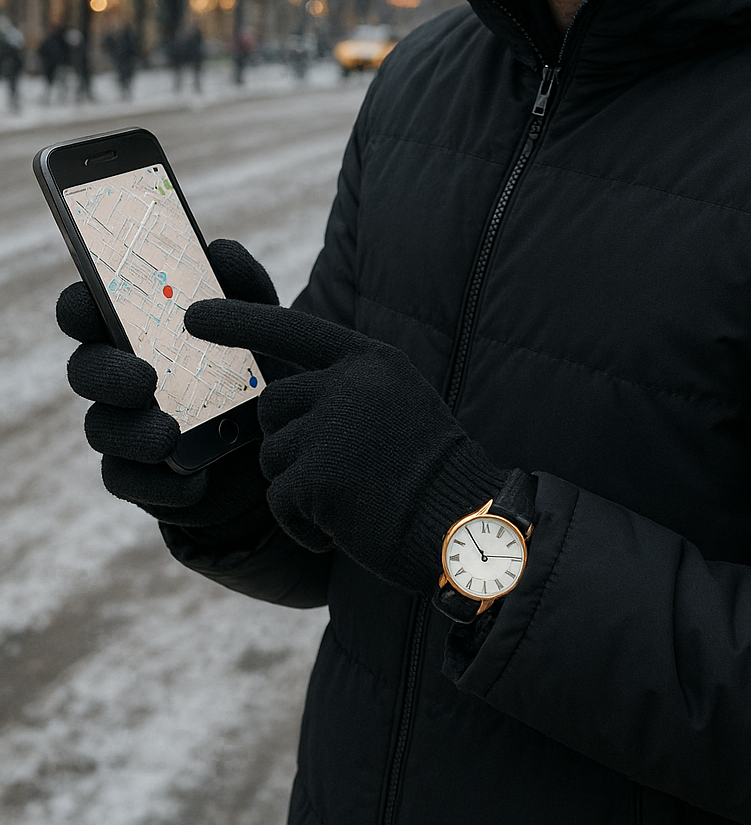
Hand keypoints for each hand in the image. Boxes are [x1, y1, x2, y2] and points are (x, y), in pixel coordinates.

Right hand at [57, 239, 284, 528]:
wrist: (282, 444)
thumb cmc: (260, 369)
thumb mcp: (263, 325)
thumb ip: (243, 286)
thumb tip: (219, 251)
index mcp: (137, 329)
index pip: (86, 310)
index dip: (79, 306)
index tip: (90, 305)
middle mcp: (120, 376)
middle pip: (86, 370)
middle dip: (108, 374)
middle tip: (145, 379)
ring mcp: (126, 427)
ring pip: (102, 429)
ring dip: (133, 432)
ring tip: (169, 435)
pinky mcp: (141, 477)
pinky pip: (128, 482)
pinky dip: (160, 484)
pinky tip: (193, 482)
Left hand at [185, 299, 508, 595]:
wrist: (466, 526)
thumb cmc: (432, 475)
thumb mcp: (396, 404)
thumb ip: (345, 390)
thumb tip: (276, 402)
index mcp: (370, 360)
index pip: (293, 328)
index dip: (241, 321)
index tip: (194, 315)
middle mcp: (348, 384)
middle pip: (272, 405)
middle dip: (287, 443)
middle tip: (338, 473)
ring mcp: (331, 428)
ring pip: (273, 457)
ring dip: (300, 489)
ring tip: (354, 500)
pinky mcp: (317, 478)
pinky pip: (281, 502)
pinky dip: (305, 526)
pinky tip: (349, 527)